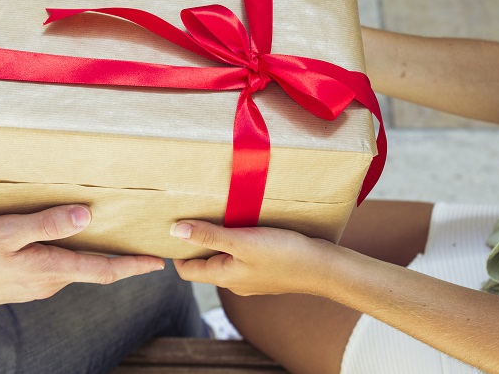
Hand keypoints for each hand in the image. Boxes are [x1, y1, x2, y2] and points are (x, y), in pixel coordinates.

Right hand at [0, 205, 164, 308]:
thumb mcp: (6, 231)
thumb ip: (47, 224)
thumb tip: (87, 216)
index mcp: (50, 269)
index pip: (103, 270)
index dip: (132, 266)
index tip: (157, 262)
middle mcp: (49, 282)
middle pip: (93, 269)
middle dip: (119, 259)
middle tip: (141, 246)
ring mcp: (36, 285)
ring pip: (74, 267)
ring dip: (93, 255)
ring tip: (109, 234)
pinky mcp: (24, 282)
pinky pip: (56, 267)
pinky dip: (70, 255)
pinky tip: (67, 239)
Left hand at [171, 220, 335, 296]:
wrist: (324, 268)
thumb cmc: (284, 255)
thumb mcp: (242, 241)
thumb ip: (209, 236)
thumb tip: (174, 231)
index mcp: (224, 277)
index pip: (187, 270)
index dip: (177, 252)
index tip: (174, 228)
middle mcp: (235, 282)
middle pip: (205, 264)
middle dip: (197, 243)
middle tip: (193, 216)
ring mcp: (252, 279)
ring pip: (225, 259)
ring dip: (219, 241)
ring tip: (218, 217)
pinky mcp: (267, 271)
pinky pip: (243, 257)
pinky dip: (238, 243)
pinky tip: (246, 226)